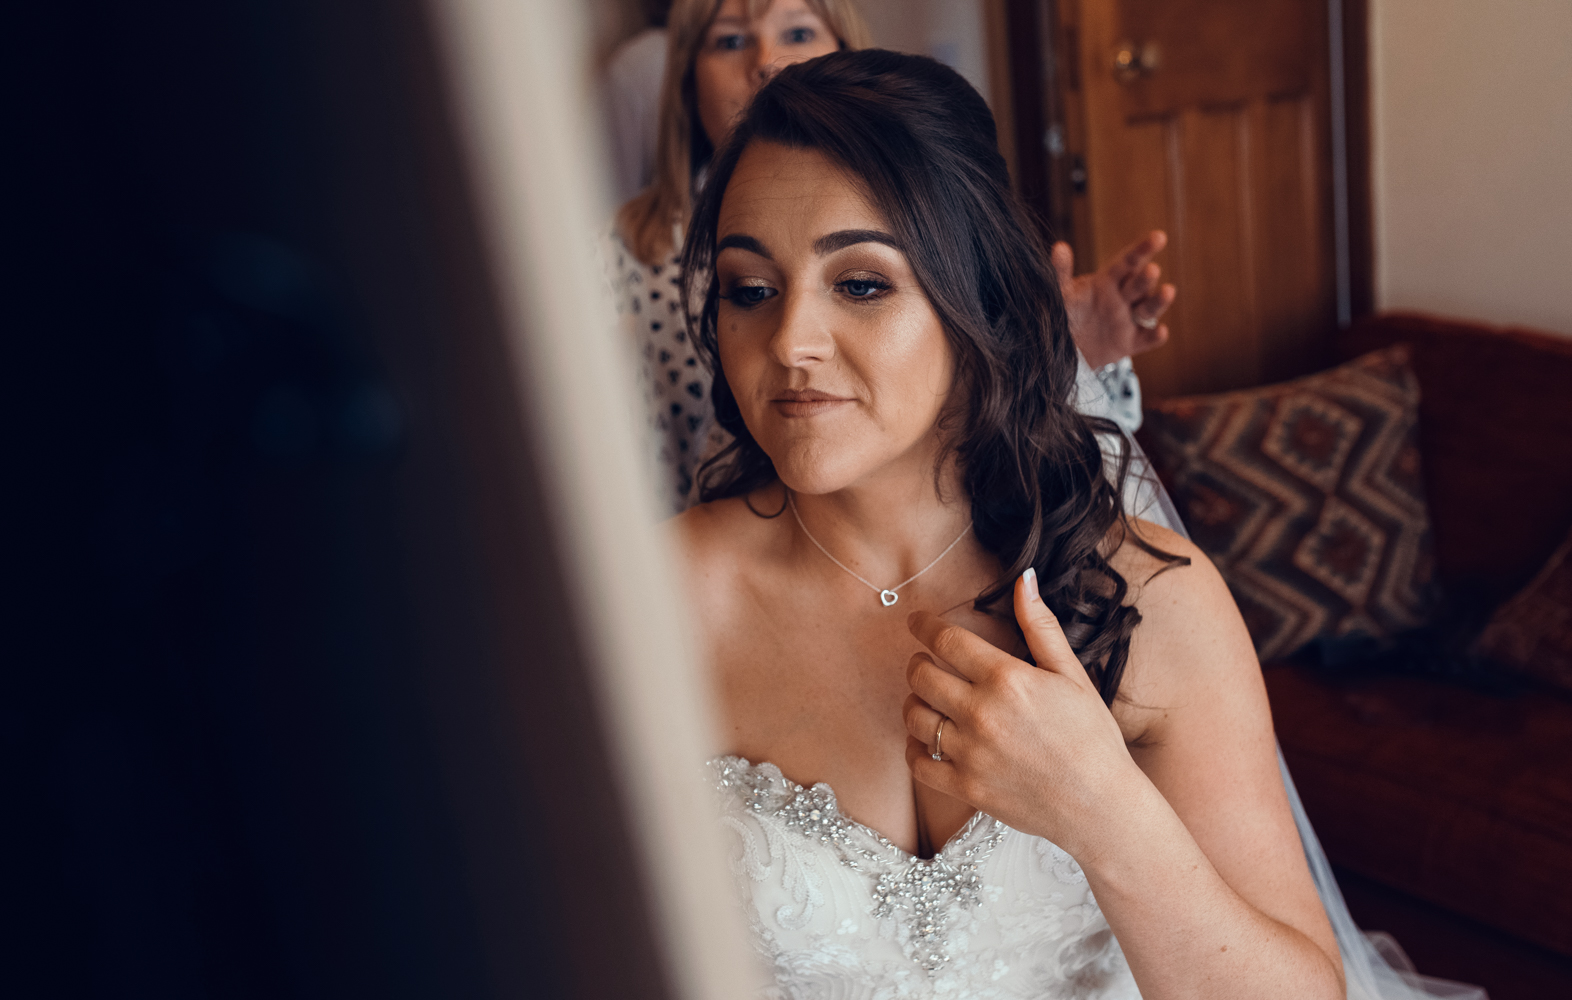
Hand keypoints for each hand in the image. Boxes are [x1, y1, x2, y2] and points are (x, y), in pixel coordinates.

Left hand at [902, 569, 1142, 857]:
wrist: (1102, 806)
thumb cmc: (1093, 737)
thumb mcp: (1072, 674)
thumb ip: (1040, 626)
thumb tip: (1024, 578)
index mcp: (1007, 679)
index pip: (947, 640)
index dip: (924, 626)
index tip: (917, 622)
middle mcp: (981, 713)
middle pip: (921, 675)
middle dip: (918, 662)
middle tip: (925, 662)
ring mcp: (970, 753)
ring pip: (914, 716)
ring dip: (914, 702)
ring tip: (927, 699)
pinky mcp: (965, 788)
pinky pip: (917, 762)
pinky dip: (913, 748)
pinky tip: (926, 740)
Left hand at [1053, 231, 1176, 369]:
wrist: (1066, 347)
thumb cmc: (1067, 313)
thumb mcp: (1062, 293)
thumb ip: (1060, 272)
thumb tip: (1059, 247)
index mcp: (1108, 280)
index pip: (1128, 261)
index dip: (1143, 248)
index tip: (1159, 236)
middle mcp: (1123, 297)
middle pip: (1139, 284)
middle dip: (1146, 278)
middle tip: (1152, 270)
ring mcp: (1129, 320)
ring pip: (1148, 309)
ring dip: (1159, 301)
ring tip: (1168, 291)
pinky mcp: (1131, 342)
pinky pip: (1147, 339)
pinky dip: (1155, 336)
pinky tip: (1161, 332)